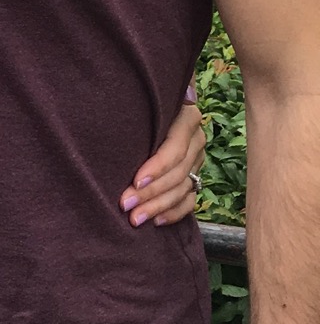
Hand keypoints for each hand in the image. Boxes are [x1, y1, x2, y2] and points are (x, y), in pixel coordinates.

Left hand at [120, 102, 206, 227]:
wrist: (143, 114)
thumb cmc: (134, 104)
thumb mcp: (139, 102)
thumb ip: (143, 106)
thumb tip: (157, 103)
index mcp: (187, 117)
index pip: (175, 149)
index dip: (157, 168)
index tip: (135, 182)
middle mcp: (197, 139)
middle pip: (178, 172)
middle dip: (151, 192)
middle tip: (126, 205)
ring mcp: (197, 160)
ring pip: (183, 188)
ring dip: (158, 206)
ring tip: (135, 219)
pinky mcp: (195, 177)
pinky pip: (190, 200)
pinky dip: (174, 213)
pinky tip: (156, 221)